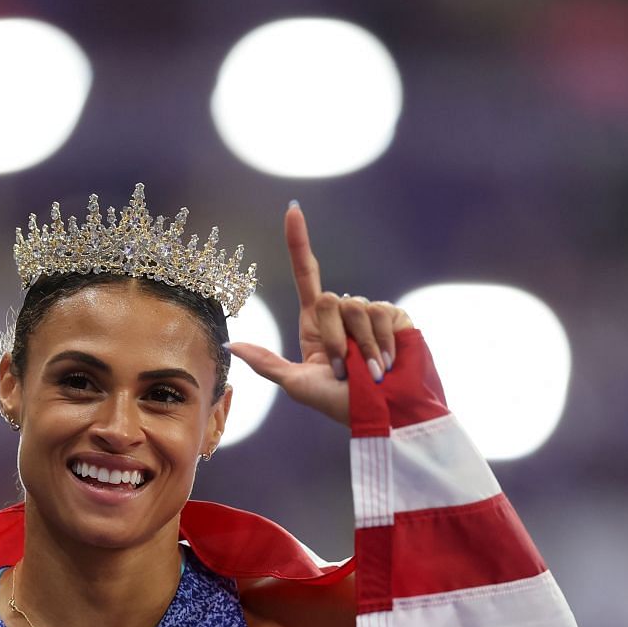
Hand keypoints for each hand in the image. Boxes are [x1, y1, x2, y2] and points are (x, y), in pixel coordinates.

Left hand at [225, 201, 413, 425]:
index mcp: (318, 325)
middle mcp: (344, 314)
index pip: (307, 273)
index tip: (292, 209)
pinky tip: (388, 362)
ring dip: (359, 347)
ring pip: (354, 307)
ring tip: (370, 372)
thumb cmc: (343, 405)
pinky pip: (381, 313)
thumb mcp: (298, 384)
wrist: (385, 416)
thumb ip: (267, 362)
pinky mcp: (396, 317)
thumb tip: (231, 343)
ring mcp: (371, 314)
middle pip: (327, 299)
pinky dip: (381, 343)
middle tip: (344, 370)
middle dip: (332, 339)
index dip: (299, 242)